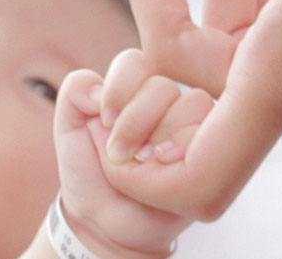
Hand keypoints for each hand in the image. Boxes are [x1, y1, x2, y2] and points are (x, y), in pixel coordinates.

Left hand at [47, 50, 213, 257]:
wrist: (106, 219)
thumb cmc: (90, 171)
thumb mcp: (69, 127)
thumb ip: (76, 91)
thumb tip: (102, 85)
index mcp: (134, 88)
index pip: (135, 63)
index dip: (119, 90)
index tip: (103, 122)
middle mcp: (167, 101)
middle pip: (163, 86)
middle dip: (136, 121)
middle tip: (121, 154)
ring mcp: (192, 124)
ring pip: (193, 103)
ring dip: (163, 135)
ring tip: (145, 163)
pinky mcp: (212, 150)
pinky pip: (211, 131)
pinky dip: (186, 146)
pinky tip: (168, 164)